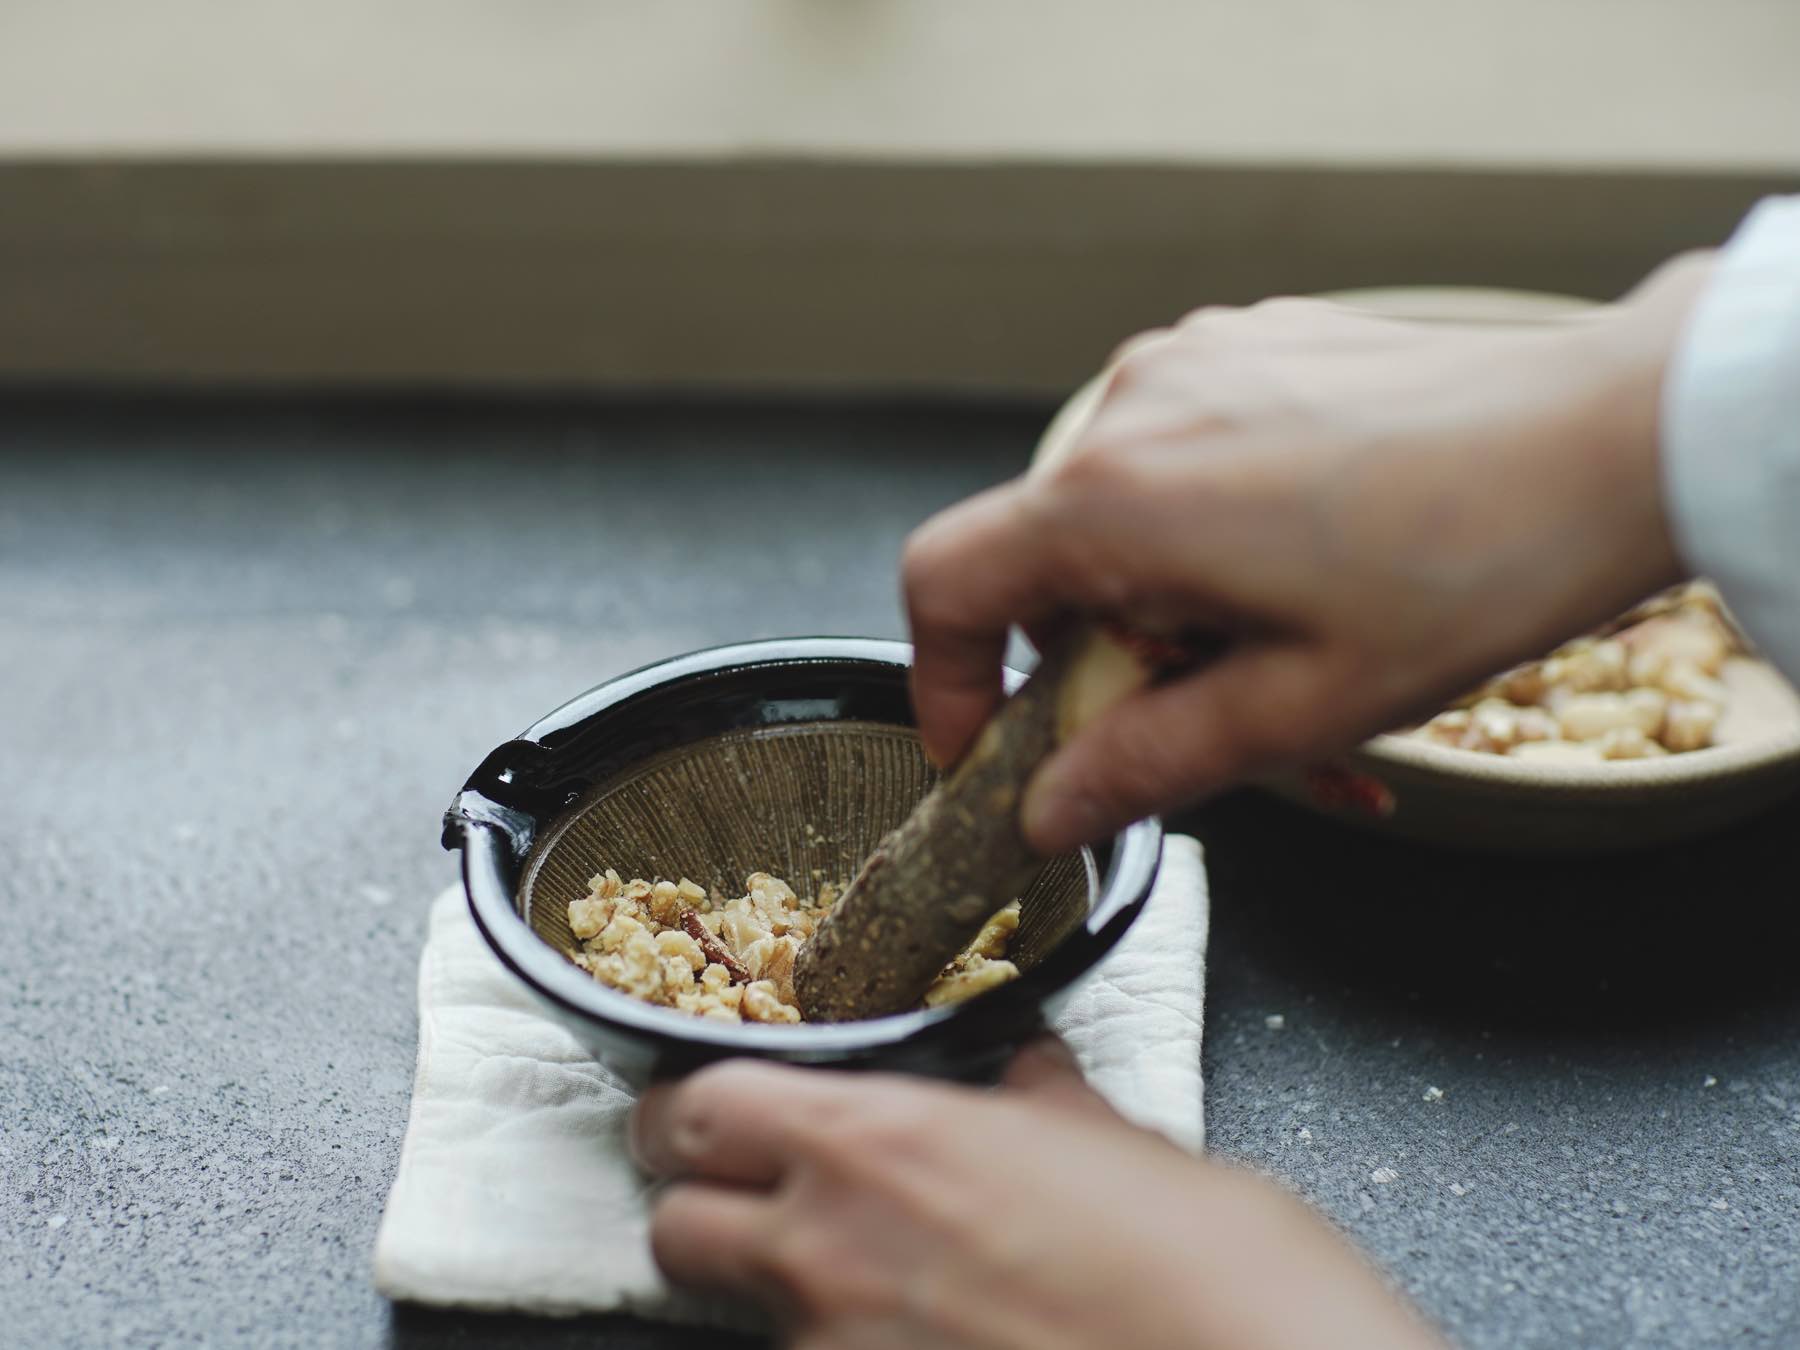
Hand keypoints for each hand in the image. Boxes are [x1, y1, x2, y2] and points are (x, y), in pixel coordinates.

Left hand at [632, 1040, 1445, 1349]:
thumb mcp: (1127, 1149)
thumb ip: (1044, 1109)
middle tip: (752, 1196)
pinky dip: (854, 1349)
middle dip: (697, 1206)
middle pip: (672, 1227)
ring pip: (744, 1320)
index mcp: (883, 1144)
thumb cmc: (1213, 1273)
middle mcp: (834, 1254)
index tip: (711, 1111)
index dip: (693, 1107)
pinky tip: (929, 1340)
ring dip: (781, 1296)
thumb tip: (1030, 1082)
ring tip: (874, 1285)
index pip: (700, 1106)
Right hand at [902, 258, 1715, 851]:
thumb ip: (1147, 766)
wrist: (1617, 432)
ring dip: (1178, 609)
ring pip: (1128, 520)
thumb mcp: (1300, 706)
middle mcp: (1134, 407)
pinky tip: (1312, 581)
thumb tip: (1048, 810)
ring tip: (1295, 663)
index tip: (991, 745)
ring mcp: (1196, 364)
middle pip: (1050, 565)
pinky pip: (1189, 463)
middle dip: (1111, 666)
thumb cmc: (1475, 561)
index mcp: (1118, 496)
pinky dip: (1217, 541)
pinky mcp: (1254, 348)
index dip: (946, 677)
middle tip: (1211, 730)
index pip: (945, 580)